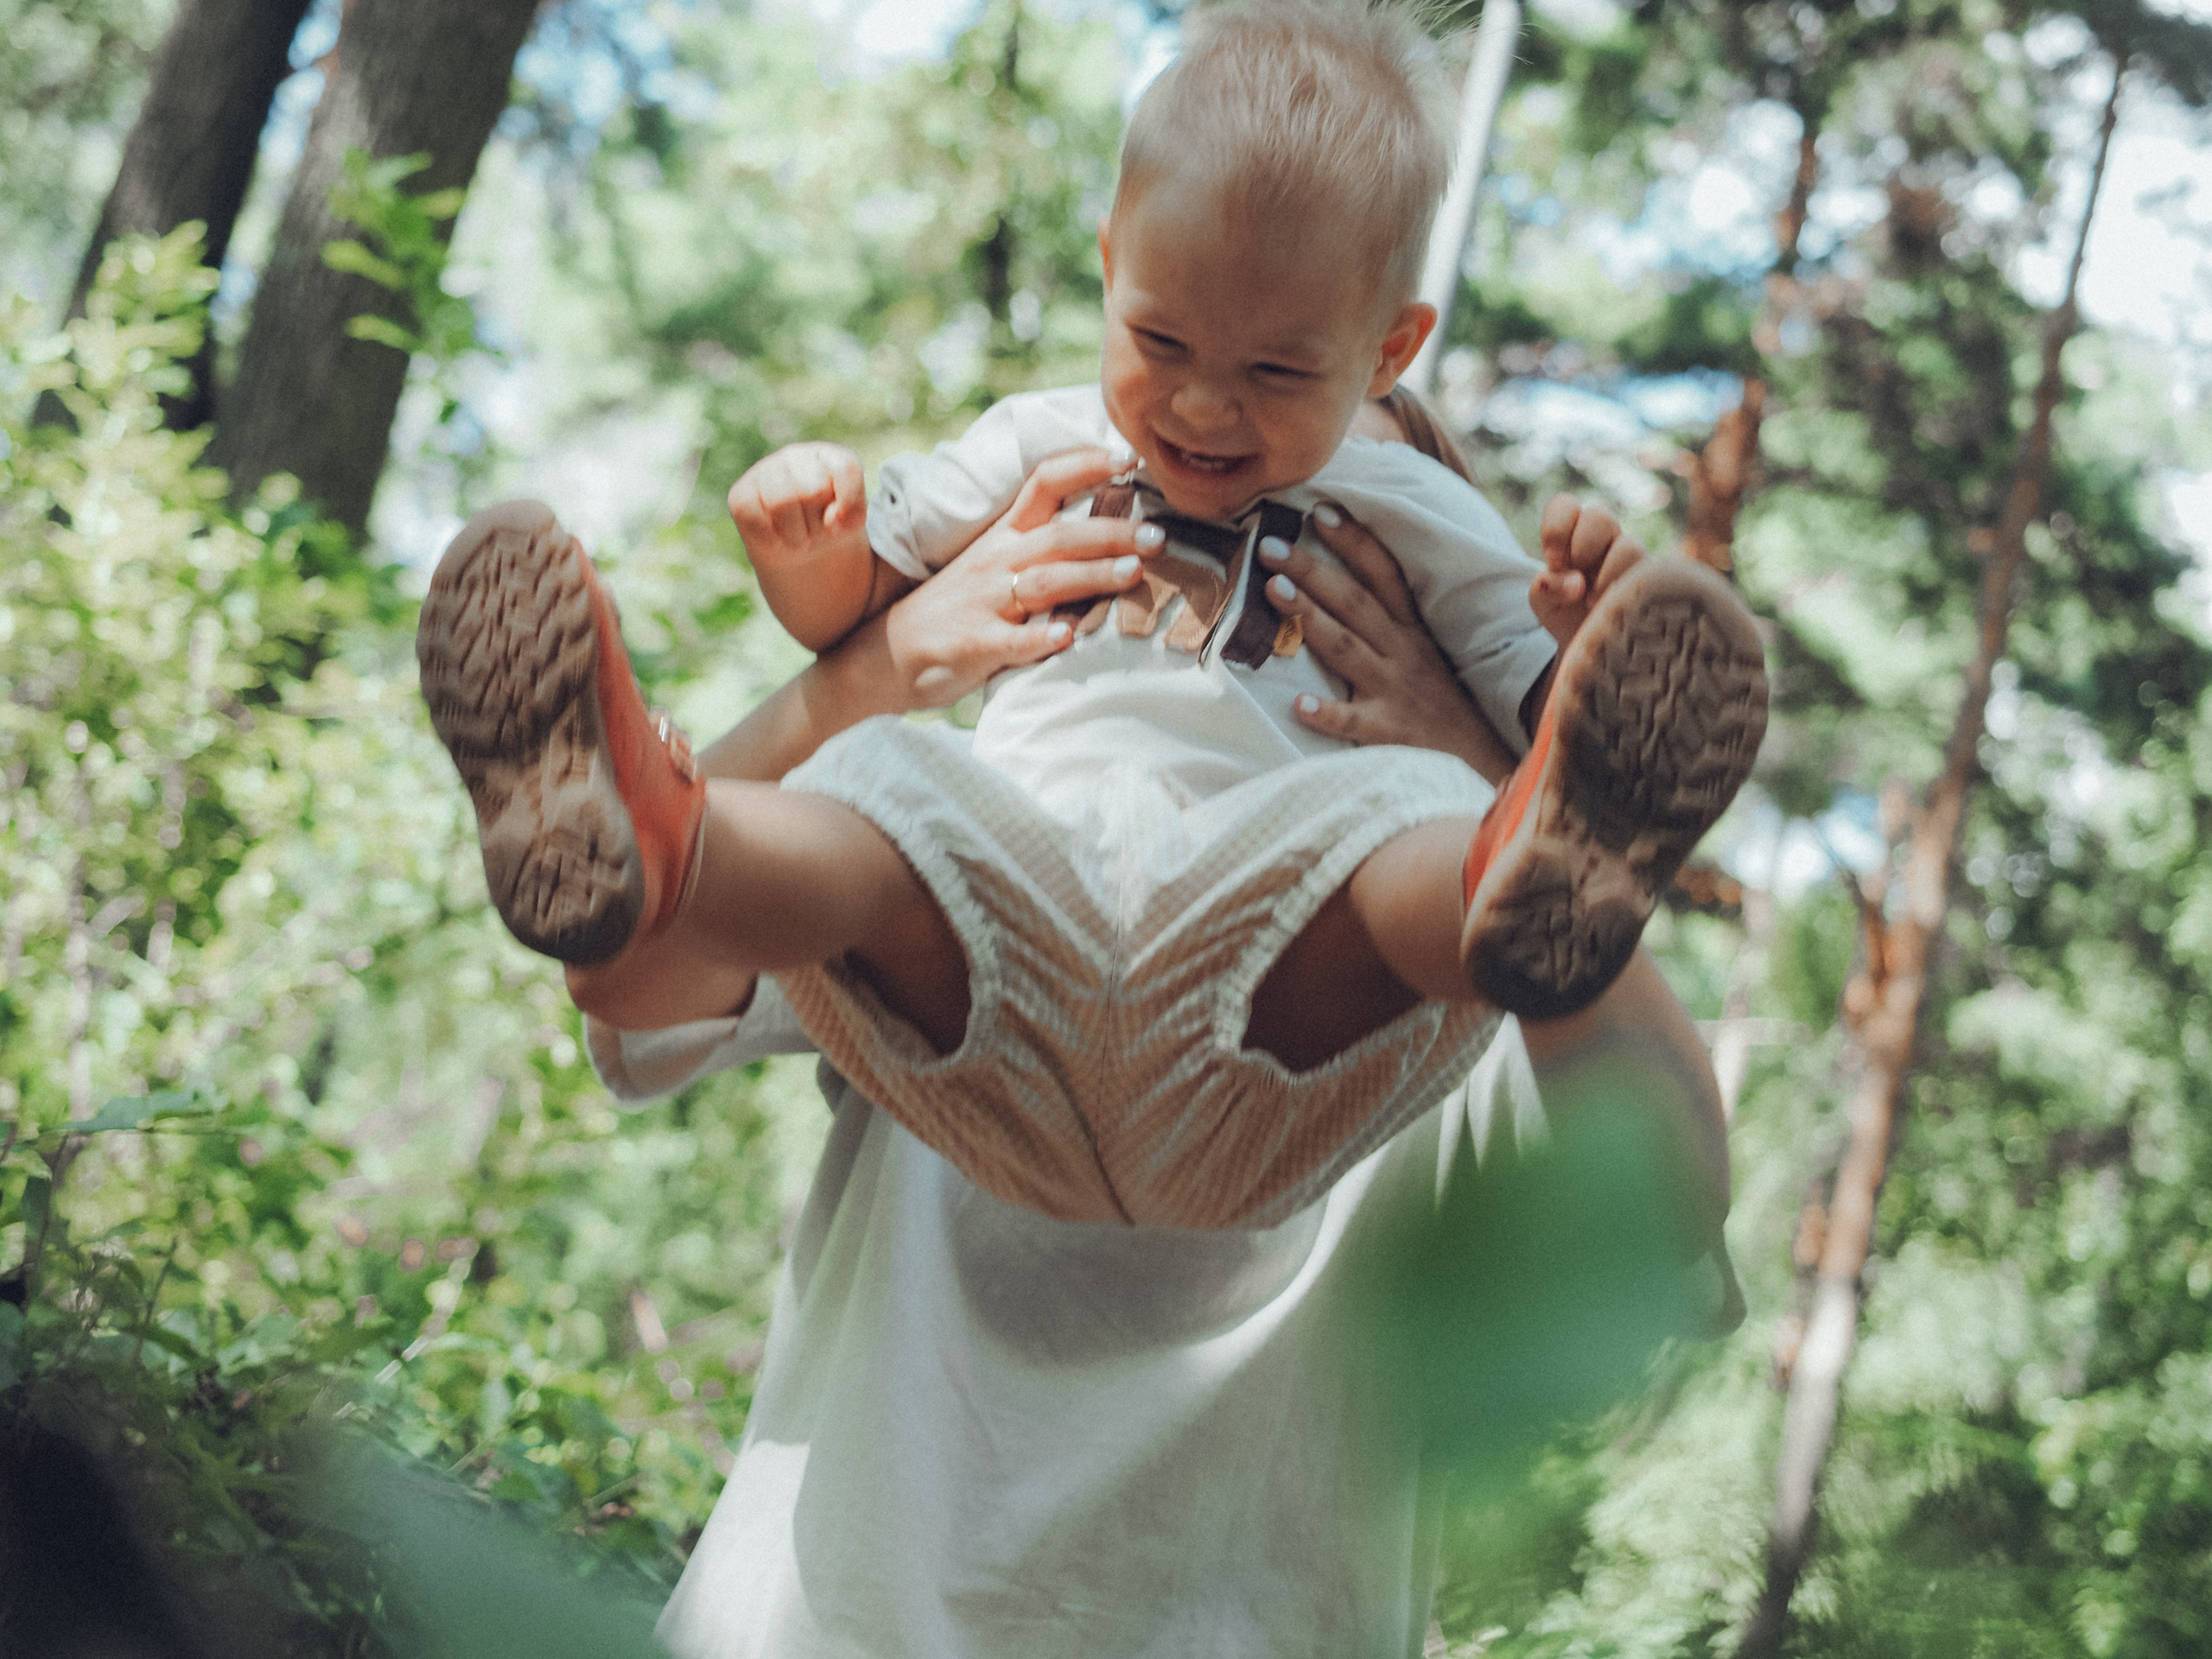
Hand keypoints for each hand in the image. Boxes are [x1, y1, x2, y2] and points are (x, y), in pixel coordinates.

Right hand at [728, 441, 869, 570]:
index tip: (842, 520)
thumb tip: (831, 519)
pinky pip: (757, 518)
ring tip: (798, 536)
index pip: (845, 468)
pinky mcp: (740, 495)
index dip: (850, 504)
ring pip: (783, 502)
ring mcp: (764, 472)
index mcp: (827, 456)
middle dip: (819, 522)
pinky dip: (772, 539)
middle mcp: (795, 456)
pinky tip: (776, 538)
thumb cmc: (827, 528)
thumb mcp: (851, 521)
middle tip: (815, 528)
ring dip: (797, 535)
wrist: (798, 551)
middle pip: (814, 489)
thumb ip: (852, 512)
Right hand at [876, 447, 1158, 708]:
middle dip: (1111, 532)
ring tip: (1132, 574)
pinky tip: (1069, 640)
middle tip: (1158, 535)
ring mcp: (985, 603)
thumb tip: (1113, 536)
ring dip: (1090, 576)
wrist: (884, 655)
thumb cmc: (955, 610)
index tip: (1129, 458)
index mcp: (1004, 538)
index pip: (1043, 483)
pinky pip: (1011, 641)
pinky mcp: (975, 644)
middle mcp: (996, 562)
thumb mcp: (994, 568)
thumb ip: (1043, 552)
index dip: (1085, 465)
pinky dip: (1040, 640)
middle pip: (1059, 535)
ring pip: (1044, 582)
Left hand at [1256, 502, 1517, 784]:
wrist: (1480, 762)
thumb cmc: (1440, 704)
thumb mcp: (1422, 652)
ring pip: (1347, 648)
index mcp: (1410, 629)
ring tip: (1274, 591)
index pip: (1383, 573)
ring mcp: (1394, 691)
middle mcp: (1402, 652)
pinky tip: (1298, 703)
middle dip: (1313, 570)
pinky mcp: (1389, 732)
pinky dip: (1327, 713)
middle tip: (1271, 545)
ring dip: (1310, 617)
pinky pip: (1354, 721)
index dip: (1354, 541)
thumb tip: (1336, 583)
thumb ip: (1386, 620)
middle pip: (1355, 602)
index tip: (1320, 511)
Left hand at [1529, 493, 1645, 646]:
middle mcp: (1604, 539)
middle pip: (1601, 515)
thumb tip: (1577, 583)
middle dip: (1582, 546)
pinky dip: (1622, 589)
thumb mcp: (1543, 601)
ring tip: (1591, 601)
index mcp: (1572, 533)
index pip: (1566, 506)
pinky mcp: (1651, 579)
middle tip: (1573, 575)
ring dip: (1605, 573)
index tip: (1552, 560)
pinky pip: (1646, 573)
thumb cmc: (1563, 612)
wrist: (1587, 643)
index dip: (1557, 527)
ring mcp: (1630, 557)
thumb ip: (1546, 587)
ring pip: (1629, 545)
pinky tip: (1609, 608)